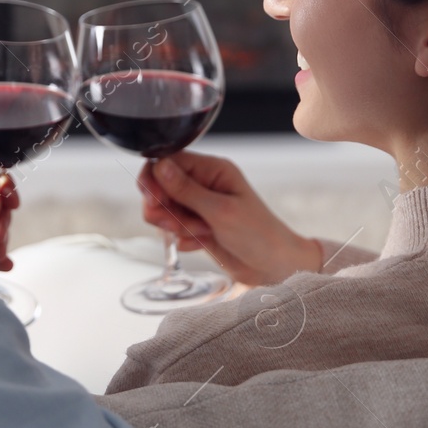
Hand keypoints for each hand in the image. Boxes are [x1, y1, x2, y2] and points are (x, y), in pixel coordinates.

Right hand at [137, 151, 322, 286]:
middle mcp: (204, 184)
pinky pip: (174, 229)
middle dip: (162, 207)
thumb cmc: (258, 235)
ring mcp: (199, 206)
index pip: (168, 160)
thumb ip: (187, 190)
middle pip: (160, 185)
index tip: (153, 200)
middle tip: (174, 223)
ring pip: (164, 209)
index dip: (154, 178)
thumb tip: (159, 166)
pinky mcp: (197, 227)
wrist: (274, 267)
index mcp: (212, 170)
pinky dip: (182, 239)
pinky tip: (201, 244)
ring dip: (173, 224)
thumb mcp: (221, 211)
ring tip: (197, 233)